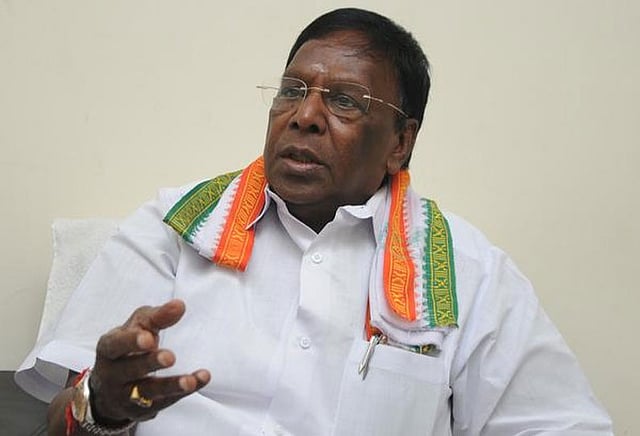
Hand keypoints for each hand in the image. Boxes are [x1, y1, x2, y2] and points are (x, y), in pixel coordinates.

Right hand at [89, 299, 210, 423]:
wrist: (108, 390)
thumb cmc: (127, 348)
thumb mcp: (137, 328)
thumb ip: (157, 316)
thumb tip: (179, 305)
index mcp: (108, 349)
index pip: (115, 345)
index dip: (130, 342)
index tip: (149, 337)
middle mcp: (112, 374)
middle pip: (130, 369)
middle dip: (149, 363)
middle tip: (170, 357)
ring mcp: (125, 395)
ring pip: (146, 392)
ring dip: (169, 386)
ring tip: (188, 381)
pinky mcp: (141, 410)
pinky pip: (164, 402)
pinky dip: (182, 393)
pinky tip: (199, 380)